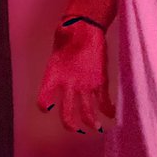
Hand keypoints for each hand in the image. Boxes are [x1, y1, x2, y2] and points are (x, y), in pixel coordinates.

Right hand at [37, 18, 115, 134]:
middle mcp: (68, 85)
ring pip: (85, 109)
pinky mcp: (100, 82)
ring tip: (97, 126)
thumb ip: (64, 31)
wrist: (85, 28)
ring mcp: (84, 86)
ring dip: (90, 120)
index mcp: (54, 74)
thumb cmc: (71, 30)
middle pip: (66, 109)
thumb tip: (66, 27)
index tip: (47, 107)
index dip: (43, 102)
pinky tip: (112, 113)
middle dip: (69, 122)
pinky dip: (108, 108)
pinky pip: (103, 100)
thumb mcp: (65, 29)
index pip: (44, 94)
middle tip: (75, 129)